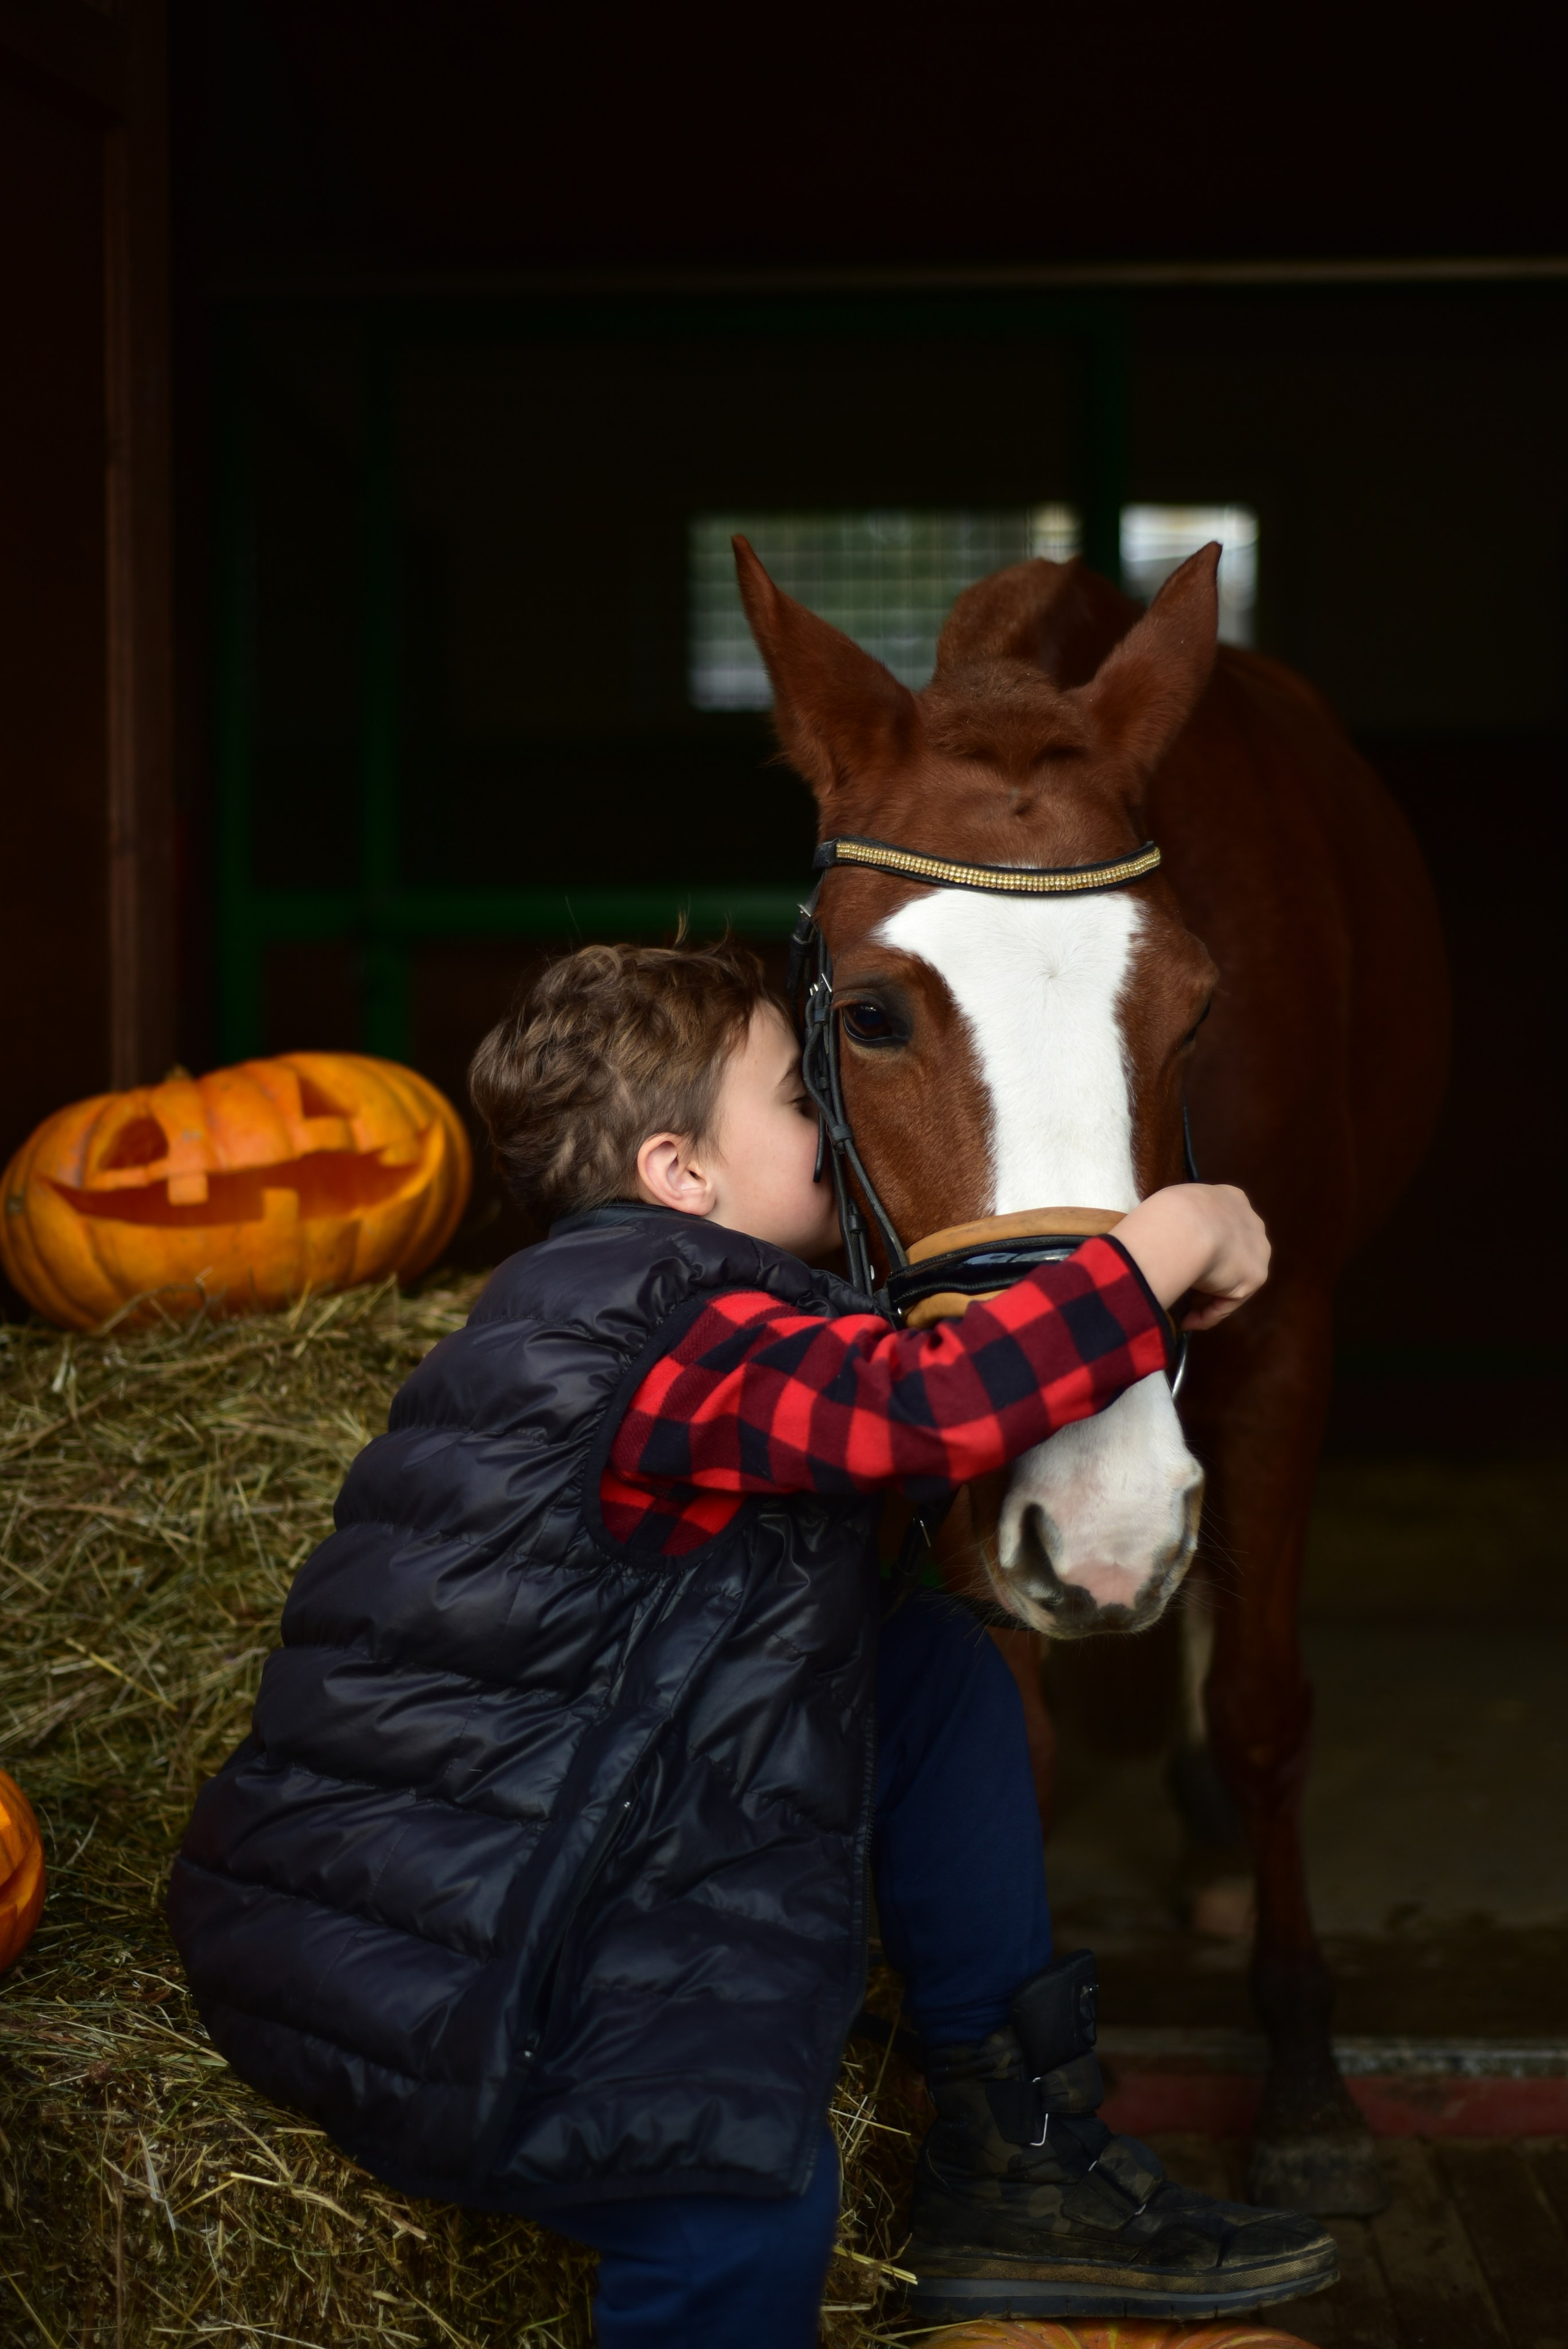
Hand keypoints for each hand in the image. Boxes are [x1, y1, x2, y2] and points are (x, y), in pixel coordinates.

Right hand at [1113, 1183, 1269, 1330]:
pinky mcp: (1255, 1276)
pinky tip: (1187, 1321)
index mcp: (1230, 1198)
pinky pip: (1227, 1301)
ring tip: (1184, 1309)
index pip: (1221, 1223)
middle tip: (1186, 1285)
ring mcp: (1258, 1249)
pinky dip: (1207, 1314)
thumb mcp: (1171, 1206)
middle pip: (1233, 1251)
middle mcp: (1251, 1221)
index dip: (1202, 1242)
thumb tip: (1166, 1241)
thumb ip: (1180, 1221)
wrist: (1183, 1228)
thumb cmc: (1167, 1214)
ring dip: (1210, 1294)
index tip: (1183, 1258)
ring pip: (1233, 1278)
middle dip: (1213, 1269)